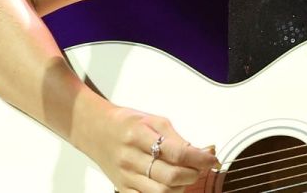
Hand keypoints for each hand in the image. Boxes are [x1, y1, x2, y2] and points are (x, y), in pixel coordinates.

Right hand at [83, 105, 220, 192]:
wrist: (95, 130)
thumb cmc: (125, 123)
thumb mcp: (154, 121)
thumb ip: (177, 138)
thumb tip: (203, 152)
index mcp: (139, 135)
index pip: (177, 152)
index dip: (199, 158)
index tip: (211, 158)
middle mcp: (130, 158)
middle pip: (170, 176)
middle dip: (193, 174)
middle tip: (200, 167)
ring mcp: (125, 176)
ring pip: (161, 192)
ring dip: (181, 186)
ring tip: (186, 175)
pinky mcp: (121, 188)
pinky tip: (171, 186)